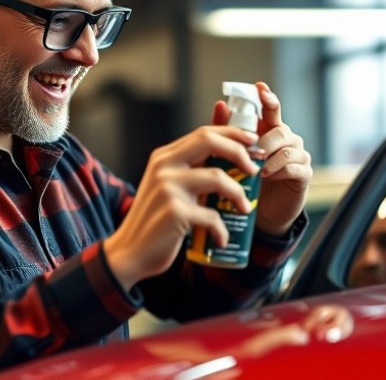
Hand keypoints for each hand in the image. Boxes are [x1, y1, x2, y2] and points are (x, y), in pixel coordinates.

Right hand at [104, 125, 260, 290]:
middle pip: (209, 142)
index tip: (253, 141)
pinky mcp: (174, 212)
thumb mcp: (169, 186)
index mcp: (164, 157)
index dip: (232, 133)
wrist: (129, 252)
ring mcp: (167, 188)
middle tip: (255, 170)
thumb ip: (192, 169)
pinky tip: (221, 239)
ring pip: (217, 178)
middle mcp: (163, 166)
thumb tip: (226, 148)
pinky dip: (221, 230)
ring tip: (245, 209)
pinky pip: (212, 216)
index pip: (203, 132)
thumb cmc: (156, 219)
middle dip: (239, 152)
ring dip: (238, 194)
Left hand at [213, 82, 311, 236]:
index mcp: (270, 130)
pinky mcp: (304, 173)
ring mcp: (298, 155)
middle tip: (251, 151)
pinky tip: (268, 177)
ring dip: (269, 158)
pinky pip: (293, 166)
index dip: (267, 97)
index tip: (259, 87)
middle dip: (264, 140)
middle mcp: (287, 139)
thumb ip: (228, 131)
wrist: (261, 212)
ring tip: (257, 170)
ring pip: (286, 148)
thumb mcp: (234, 154)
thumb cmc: (247, 180)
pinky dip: (279, 171)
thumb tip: (220, 105)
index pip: (271, 108)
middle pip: (280, 129)